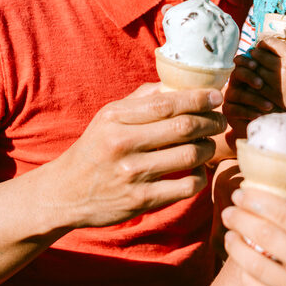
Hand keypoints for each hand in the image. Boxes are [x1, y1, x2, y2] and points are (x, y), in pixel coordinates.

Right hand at [48, 83, 225, 228]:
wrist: (65, 193)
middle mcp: (123, 143)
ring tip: (210, 144)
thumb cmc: (95, 148)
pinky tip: (198, 171)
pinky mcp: (140, 201)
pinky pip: (185, 187)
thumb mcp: (109, 116)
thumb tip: (178, 84)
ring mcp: (132, 174)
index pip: (168, 103)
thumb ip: (142, 98)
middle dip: (211, 122)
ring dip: (208, 148)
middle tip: (220, 121)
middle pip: (184, 127)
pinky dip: (199, 177)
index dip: (199, 98)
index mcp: (116, 117)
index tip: (216, 97)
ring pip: (190, 156)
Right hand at [223, 54, 279, 140]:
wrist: (267, 120)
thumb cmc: (272, 100)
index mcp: (246, 72)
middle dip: (249, 77)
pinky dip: (249, 112)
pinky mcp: (228, 110)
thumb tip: (273, 58)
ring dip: (255, 99)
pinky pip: (235, 109)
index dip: (245, 61)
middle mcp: (236, 82)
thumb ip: (270, 74)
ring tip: (269, 106)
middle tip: (261, 84)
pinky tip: (260, 115)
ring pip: (238, 94)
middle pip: (237, 74)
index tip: (256, 65)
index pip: (241, 61)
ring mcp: (230, 96)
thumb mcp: (273, 87)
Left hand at [223, 188, 285, 285]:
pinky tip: (242, 265)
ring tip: (229, 236)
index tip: (241, 193)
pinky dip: (245, 275)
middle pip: (267, 236)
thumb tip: (268, 199)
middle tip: (228, 211)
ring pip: (256, 265)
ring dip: (235, 246)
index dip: (258, 201)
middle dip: (240, 219)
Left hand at [249, 38, 285, 117]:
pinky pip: (258, 88)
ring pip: (256, 72)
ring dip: (252, 68)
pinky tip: (254, 81)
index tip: (262, 44)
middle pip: (259, 57)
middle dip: (255, 53)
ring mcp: (277, 85)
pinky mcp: (275, 97)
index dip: (264, 42)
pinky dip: (254, 83)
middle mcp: (282, 70)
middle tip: (253, 53)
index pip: (271, 43)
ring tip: (251, 66)